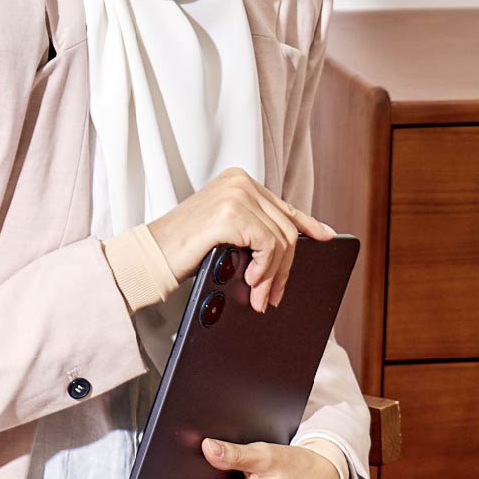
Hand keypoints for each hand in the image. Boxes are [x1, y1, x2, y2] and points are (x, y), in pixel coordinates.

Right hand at [148, 165, 335, 312]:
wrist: (152, 255)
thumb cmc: (185, 248)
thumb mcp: (227, 234)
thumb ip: (254, 230)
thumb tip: (287, 248)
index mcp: (240, 181)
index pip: (283, 207)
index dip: (308, 224)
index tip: (326, 237)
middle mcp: (241, 182)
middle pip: (286, 229)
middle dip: (285, 269)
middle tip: (275, 297)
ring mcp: (237, 194)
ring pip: (281, 241)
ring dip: (274, 276)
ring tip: (262, 298)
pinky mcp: (232, 213)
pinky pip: (268, 246)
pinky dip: (264, 271)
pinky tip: (251, 282)